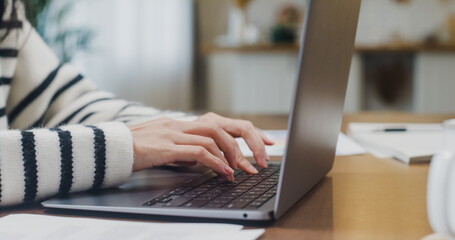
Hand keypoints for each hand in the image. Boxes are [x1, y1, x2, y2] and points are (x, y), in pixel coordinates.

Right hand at [129, 112, 273, 179]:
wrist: (110, 148)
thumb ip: (186, 150)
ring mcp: (175, 132)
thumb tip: (205, 161)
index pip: (222, 122)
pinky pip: (199, 151)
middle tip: (262, 158)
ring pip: (215, 136)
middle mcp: (183, 124)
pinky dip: (215, 162)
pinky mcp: (167, 146)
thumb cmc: (137, 149)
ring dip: (233, 155)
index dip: (246, 131)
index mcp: (185, 124)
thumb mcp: (167, 148)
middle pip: (225, 125)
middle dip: (248, 141)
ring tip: (243, 171)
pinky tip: (224, 173)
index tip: (265, 142)